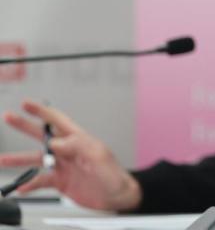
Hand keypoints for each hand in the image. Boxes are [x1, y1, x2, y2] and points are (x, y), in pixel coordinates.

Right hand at [0, 100, 141, 210]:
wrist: (117, 197)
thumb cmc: (114, 175)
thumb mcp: (100, 156)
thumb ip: (78, 147)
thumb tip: (56, 142)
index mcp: (79, 140)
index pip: (58, 121)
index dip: (43, 111)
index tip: (27, 103)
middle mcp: (68, 151)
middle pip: (42, 136)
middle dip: (25, 126)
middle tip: (8, 117)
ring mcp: (63, 166)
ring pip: (36, 159)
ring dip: (18, 159)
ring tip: (2, 159)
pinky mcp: (60, 181)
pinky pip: (40, 181)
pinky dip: (29, 184)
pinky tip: (21, 187)